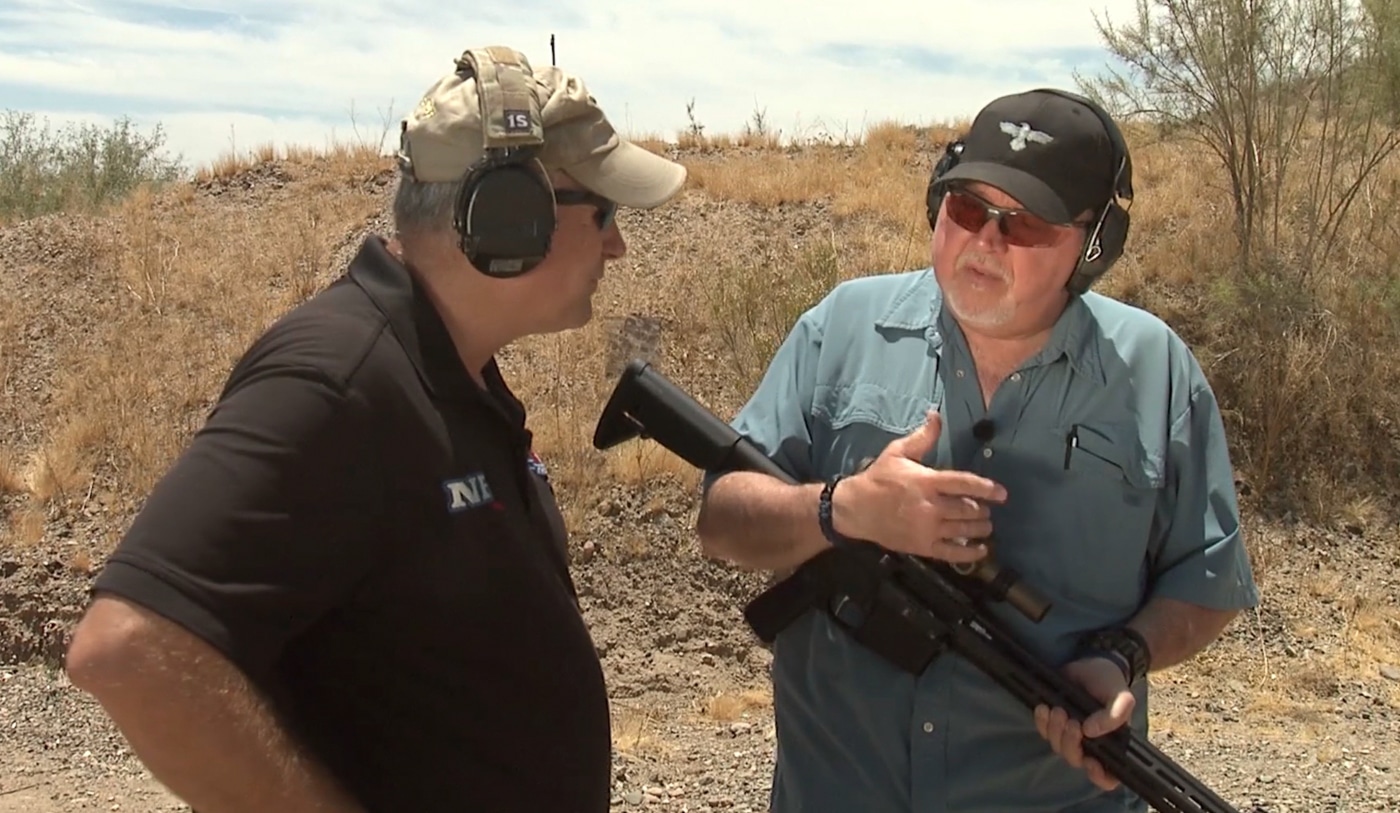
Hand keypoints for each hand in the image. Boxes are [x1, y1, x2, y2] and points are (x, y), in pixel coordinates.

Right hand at [832, 409, 1006, 562]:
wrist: (855, 509)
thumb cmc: (879, 479)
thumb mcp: (897, 452)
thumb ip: (922, 437)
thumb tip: (936, 416)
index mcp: (926, 482)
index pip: (964, 484)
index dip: (986, 488)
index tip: (1002, 493)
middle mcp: (930, 507)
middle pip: (968, 509)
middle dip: (983, 510)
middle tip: (987, 509)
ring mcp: (927, 529)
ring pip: (964, 530)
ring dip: (980, 529)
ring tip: (986, 526)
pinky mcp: (922, 547)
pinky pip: (952, 553)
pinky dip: (970, 554)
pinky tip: (981, 550)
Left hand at [1034, 657, 1135, 790]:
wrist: (1092, 662)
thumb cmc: (1110, 682)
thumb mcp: (1121, 697)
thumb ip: (1115, 715)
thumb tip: (1091, 731)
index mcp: (1111, 743)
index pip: (1108, 775)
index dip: (1099, 776)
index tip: (1090, 762)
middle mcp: (1091, 744)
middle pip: (1076, 759)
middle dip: (1070, 743)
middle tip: (1071, 721)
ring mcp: (1071, 734)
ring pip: (1058, 747)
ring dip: (1055, 731)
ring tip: (1058, 709)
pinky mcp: (1054, 721)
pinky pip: (1044, 731)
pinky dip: (1042, 722)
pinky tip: (1043, 708)